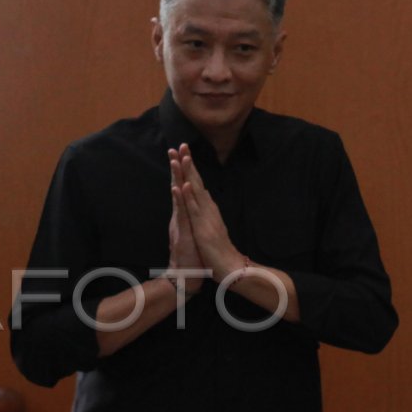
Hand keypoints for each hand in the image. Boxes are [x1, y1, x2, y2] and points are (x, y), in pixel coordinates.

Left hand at [171, 143, 245, 280]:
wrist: (229, 266)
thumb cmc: (217, 249)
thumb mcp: (209, 227)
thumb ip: (206, 212)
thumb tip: (204, 199)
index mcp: (207, 208)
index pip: (196, 184)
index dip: (189, 168)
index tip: (182, 152)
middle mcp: (207, 208)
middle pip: (196, 181)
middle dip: (188, 162)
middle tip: (182, 144)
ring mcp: (205, 216)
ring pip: (195, 190)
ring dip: (189, 173)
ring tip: (184, 156)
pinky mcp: (203, 227)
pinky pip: (195, 209)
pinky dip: (190, 196)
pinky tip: (185, 185)